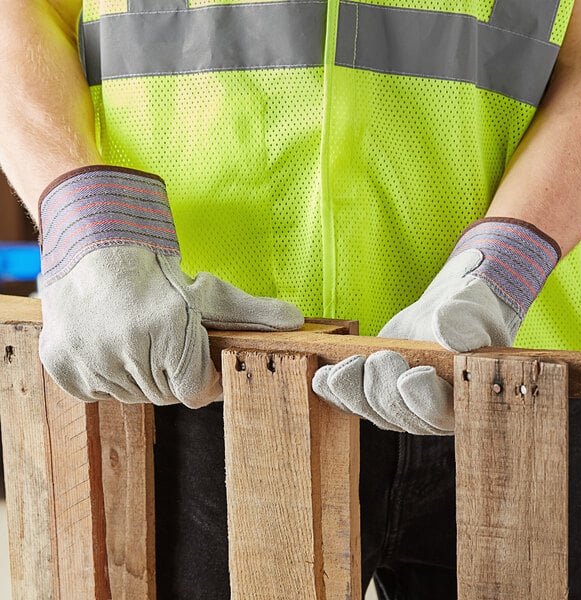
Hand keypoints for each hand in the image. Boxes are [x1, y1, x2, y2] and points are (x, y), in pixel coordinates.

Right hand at [38, 166, 302, 406]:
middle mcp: (127, 346)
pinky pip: (98, 394)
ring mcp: (90, 357)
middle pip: (165, 395)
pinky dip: (108, 378)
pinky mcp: (61, 365)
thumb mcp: (207, 292)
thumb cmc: (158, 271)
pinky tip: (111, 345)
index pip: (197, 391)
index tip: (203, 366)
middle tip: (167, 344)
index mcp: (169, 327)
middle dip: (173, 375)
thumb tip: (296, 322)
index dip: (205, 380)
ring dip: (141, 377)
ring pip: (131, 397)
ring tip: (138, 340)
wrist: (96, 246)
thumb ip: (251, 314)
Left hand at [313, 219, 558, 433]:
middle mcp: (430, 413)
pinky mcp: (372, 396)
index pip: (444, 411)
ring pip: (369, 410)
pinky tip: (322, 376)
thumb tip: (452, 333)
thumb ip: (464, 322)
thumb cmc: (464, 310)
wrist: (442, 311)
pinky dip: (332, 391)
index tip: (412, 375)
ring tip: (350, 363)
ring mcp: (398, 408)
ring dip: (353, 390)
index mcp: (462, 398)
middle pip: (399, 415)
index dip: (426, 399)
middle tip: (381, 357)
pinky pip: (348, 402)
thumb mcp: (470, 308)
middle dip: (383, 387)